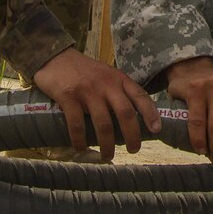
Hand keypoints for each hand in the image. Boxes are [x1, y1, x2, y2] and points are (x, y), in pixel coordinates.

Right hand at [32, 46, 160, 161]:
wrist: (56, 57)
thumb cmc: (84, 70)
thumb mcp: (107, 75)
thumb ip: (118, 91)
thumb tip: (131, 118)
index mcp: (119, 79)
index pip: (140, 96)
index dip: (151, 114)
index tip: (156, 130)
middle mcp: (107, 84)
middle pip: (125, 113)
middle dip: (132, 135)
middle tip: (134, 150)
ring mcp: (88, 90)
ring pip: (103, 123)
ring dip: (107, 144)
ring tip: (107, 156)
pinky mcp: (69, 96)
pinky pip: (77, 124)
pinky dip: (80, 140)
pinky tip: (81, 148)